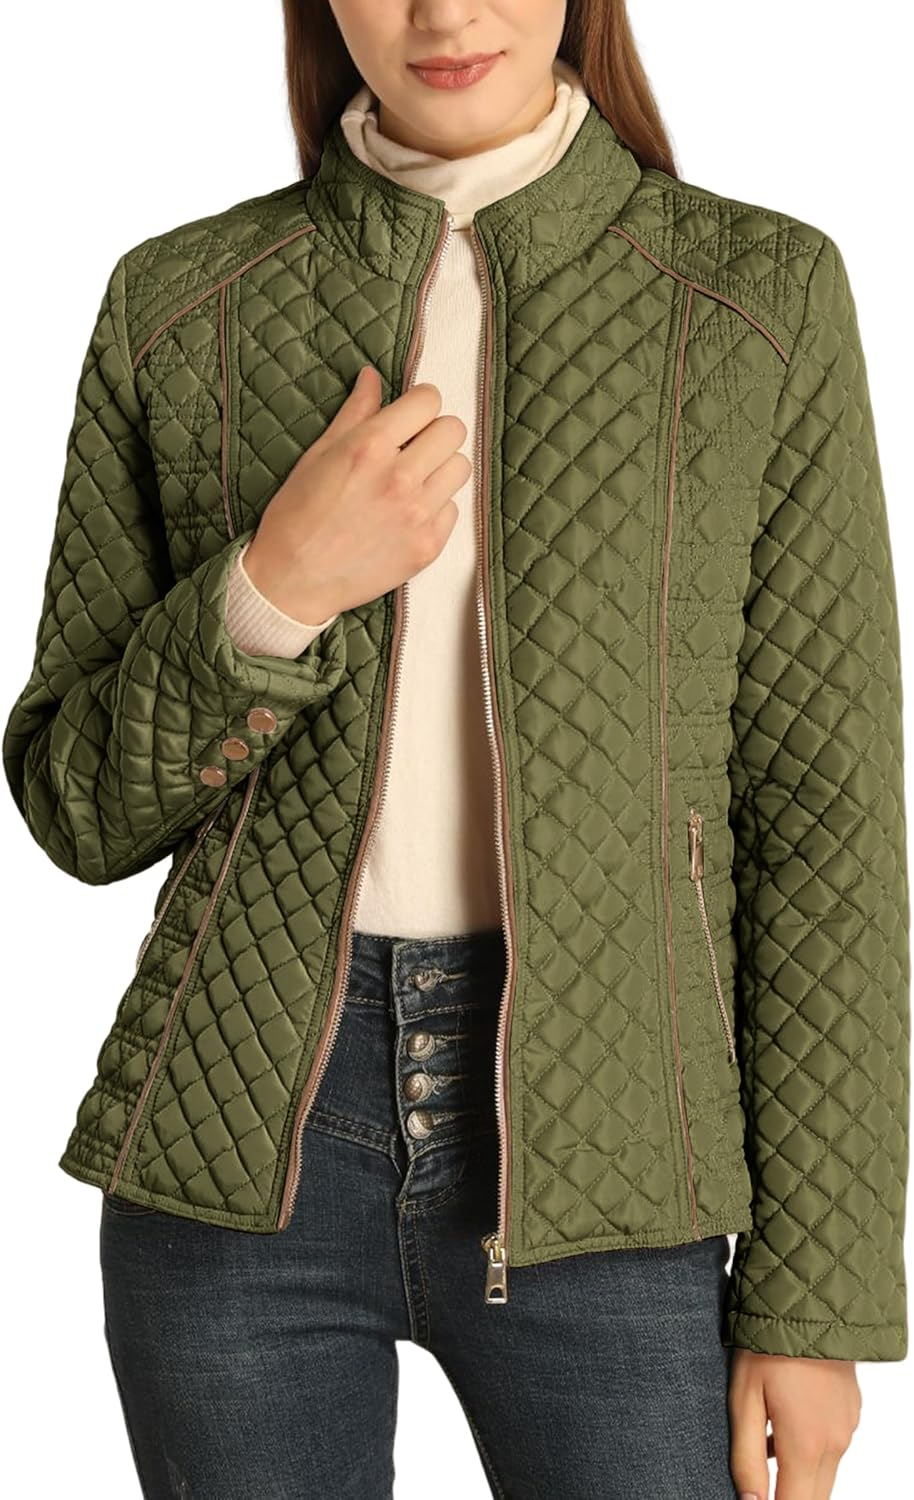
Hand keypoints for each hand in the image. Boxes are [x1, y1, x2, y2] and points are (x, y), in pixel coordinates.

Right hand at [242, 364, 469, 621]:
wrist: (293, 581)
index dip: (420, 403)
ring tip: (412, 481)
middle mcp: (400, 478)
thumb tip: (373, 376)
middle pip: (453, 431)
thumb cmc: (297, 516)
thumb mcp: (318, 454)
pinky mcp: (428, 546)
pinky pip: (453, 509)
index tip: (410, 414)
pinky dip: (436, 508)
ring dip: (440, 468)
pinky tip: (407, 515)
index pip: (429, 401)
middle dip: (434, 433)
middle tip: (413, 447)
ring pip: (460, 468)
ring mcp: (418, 515)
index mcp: (371, 447)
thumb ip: (355, 413)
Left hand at [728, 1349, 861, 1498]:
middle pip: (813, 1497)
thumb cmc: (767, 1345)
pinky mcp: (851, 1411)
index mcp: (806, 1445)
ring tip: (763, 1446)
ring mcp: (847, 1426)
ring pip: (823, 1473)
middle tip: (758, 1484)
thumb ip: (747, 1458)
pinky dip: (809, 1450)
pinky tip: (780, 1425)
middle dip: (787, 1497)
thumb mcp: (743, 1399)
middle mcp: (835, 1443)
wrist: (808, 1300)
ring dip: (797, 1475)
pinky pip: (831, 1447)